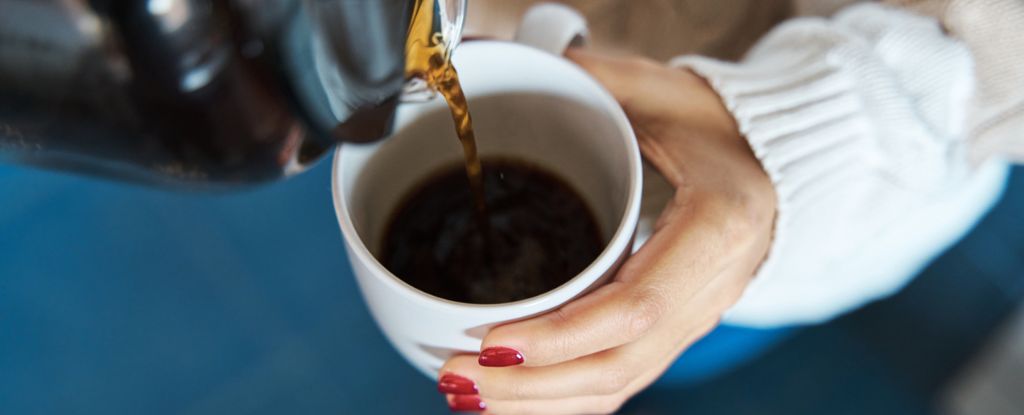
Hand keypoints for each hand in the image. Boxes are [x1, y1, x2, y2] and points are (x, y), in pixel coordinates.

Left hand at [437, 49, 776, 413]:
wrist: (777, 165)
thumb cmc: (723, 128)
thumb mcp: (666, 93)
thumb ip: (599, 80)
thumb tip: (517, 57)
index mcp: (715, 230)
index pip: (635, 308)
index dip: (560, 335)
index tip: (490, 338)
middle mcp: (710, 291)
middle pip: (618, 365)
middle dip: (530, 384)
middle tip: (455, 374)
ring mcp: (695, 320)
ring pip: (617, 386)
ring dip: (538, 403)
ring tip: (467, 393)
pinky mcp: (675, 331)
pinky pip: (620, 380)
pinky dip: (562, 401)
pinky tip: (512, 398)